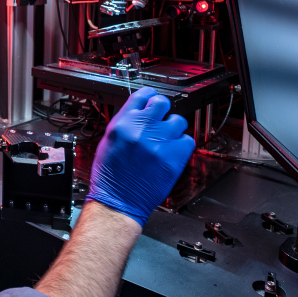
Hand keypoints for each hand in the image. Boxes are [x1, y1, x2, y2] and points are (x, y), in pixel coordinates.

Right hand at [86, 87, 194, 225]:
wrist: (118, 201)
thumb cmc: (110, 176)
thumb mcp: (109, 140)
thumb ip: (126, 122)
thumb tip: (140, 111)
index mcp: (123, 123)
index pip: (143, 95)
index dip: (150, 97)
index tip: (152, 101)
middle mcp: (141, 129)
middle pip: (163, 103)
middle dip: (163, 110)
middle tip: (161, 121)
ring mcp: (159, 142)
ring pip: (178, 121)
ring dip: (174, 128)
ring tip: (166, 140)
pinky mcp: (174, 157)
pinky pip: (188, 141)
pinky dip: (182, 145)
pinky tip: (172, 152)